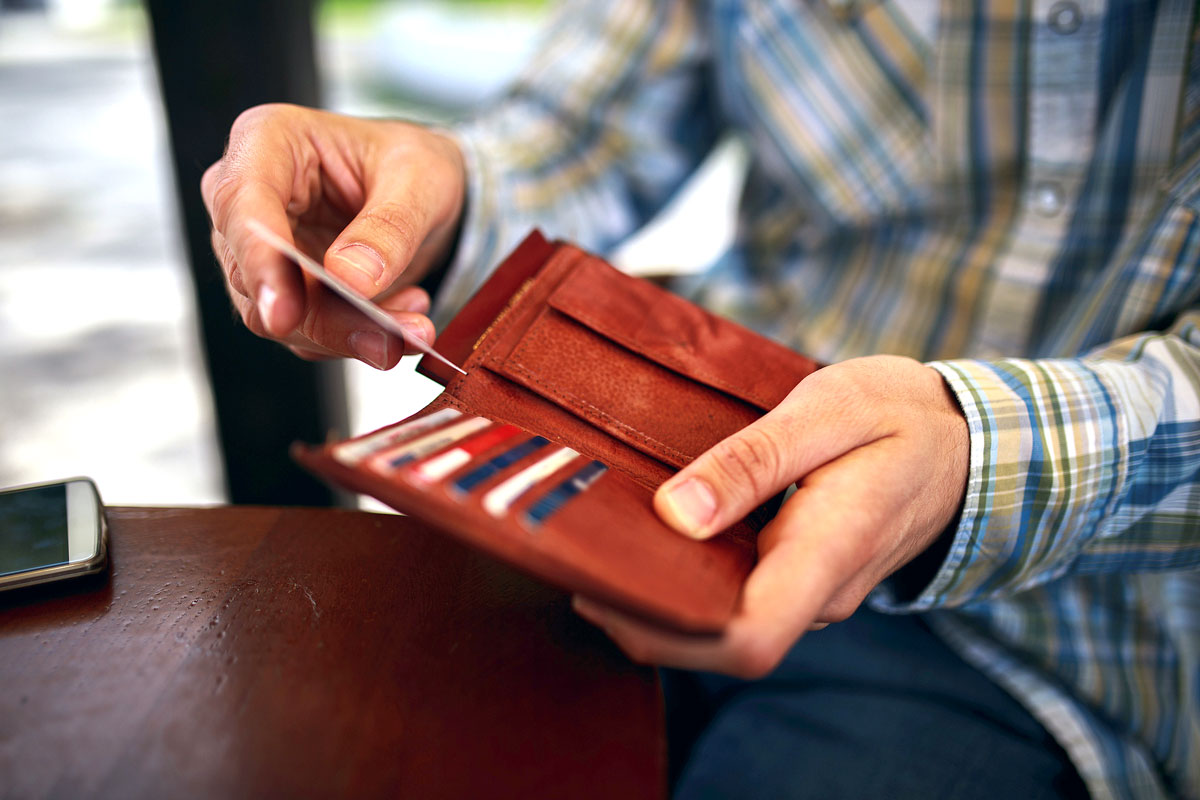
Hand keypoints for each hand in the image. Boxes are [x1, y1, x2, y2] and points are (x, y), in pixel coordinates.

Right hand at [201, 104, 465, 368]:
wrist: (423, 192)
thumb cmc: (411, 162)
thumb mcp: (420, 179)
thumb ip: (389, 227)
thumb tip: (349, 279)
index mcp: (267, 141)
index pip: (242, 205)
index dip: (259, 262)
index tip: (284, 314)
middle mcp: (249, 199)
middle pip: (255, 276)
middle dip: (324, 318)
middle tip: (389, 340)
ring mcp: (260, 252)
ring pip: (280, 318)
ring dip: (349, 335)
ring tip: (413, 328)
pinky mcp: (284, 293)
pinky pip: (309, 334)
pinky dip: (358, 337)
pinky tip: (403, 317)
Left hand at [573, 355, 968, 677]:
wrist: (966, 437)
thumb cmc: (897, 412)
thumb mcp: (827, 410)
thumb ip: (753, 462)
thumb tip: (675, 515)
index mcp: (829, 551)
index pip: (746, 638)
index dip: (664, 630)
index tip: (600, 583)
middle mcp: (819, 592)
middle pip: (716, 643)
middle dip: (639, 617)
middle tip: (575, 555)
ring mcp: (812, 591)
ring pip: (721, 625)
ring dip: (657, 600)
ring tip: (599, 542)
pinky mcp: (801, 578)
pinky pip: (735, 599)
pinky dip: (685, 582)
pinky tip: (647, 540)